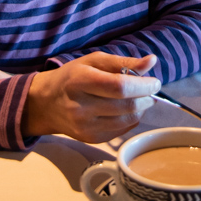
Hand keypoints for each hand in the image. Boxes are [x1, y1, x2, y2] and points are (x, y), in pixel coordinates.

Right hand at [22, 53, 160, 142]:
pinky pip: (122, 130)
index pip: (119, 87)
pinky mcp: (90, 139)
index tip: (155, 82)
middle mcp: (80, 107)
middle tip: (149, 90)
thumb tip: (152, 61)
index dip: (143, 85)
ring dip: (141, 109)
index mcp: (80, 81)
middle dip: (146, 97)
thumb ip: (124, 62)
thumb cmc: (72, 77)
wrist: (46, 104)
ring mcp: (85, 127)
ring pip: (127, 120)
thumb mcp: (94, 61)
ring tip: (139, 98)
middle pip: (126, 105)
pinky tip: (125, 109)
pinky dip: (131, 119)